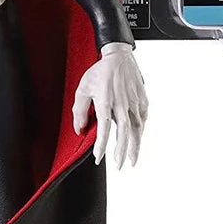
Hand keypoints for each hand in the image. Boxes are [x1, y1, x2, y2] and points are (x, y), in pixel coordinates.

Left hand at [72, 42, 147, 168]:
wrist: (119, 57)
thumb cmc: (99, 73)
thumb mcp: (83, 89)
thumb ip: (79, 111)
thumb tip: (80, 130)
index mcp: (105, 101)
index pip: (104, 129)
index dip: (101, 146)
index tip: (98, 158)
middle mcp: (122, 104)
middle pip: (124, 133)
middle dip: (121, 152)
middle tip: (119, 166)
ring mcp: (135, 102)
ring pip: (136, 129)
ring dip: (134, 147)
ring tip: (131, 160)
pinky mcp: (143, 101)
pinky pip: (142, 120)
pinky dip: (139, 132)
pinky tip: (136, 140)